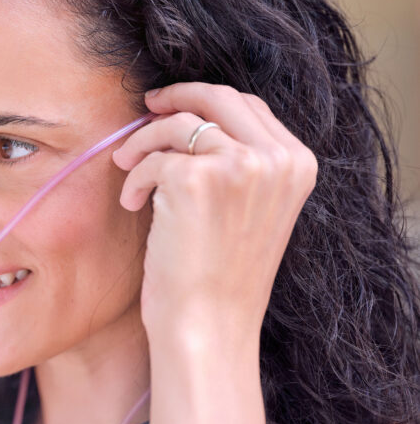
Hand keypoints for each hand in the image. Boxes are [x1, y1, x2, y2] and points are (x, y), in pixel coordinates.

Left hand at [111, 83, 317, 342]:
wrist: (209, 326)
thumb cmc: (221, 278)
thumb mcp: (252, 212)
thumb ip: (243, 165)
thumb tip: (197, 120)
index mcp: (297, 164)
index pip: (248, 106)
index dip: (204, 100)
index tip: (173, 108)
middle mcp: (276, 159)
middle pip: (217, 97)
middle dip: (175, 98)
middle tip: (145, 109)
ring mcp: (238, 165)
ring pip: (178, 123)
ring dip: (144, 141)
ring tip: (126, 168)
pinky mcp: (195, 178)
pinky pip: (152, 158)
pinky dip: (134, 178)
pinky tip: (133, 205)